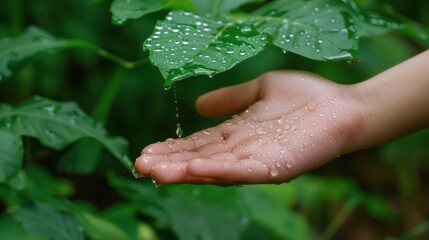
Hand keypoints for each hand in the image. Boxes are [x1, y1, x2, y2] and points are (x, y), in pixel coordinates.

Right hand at [134, 71, 363, 184]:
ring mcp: (258, 160)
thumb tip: (198, 104)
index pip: (197, 142)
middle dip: (169, 163)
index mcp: (236, 133)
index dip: (172, 147)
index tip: (146, 151)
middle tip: (140, 166)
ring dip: (185, 171)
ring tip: (157, 172)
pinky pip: (244, 171)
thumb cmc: (305, 97)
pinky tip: (196, 169)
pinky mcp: (276, 166)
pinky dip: (219, 171)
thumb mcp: (259, 90)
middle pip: (199, 158)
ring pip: (215, 168)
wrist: (343, 106)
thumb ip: (231, 99)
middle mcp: (242, 150)